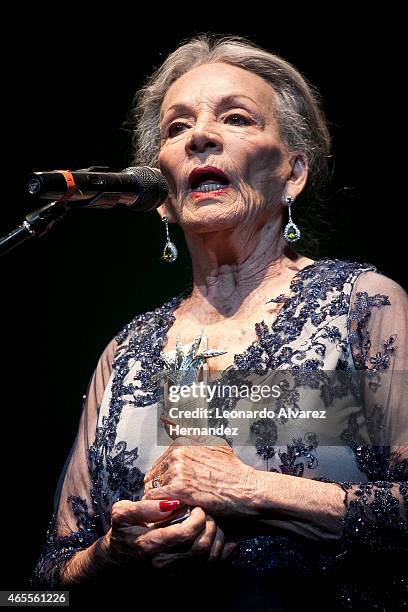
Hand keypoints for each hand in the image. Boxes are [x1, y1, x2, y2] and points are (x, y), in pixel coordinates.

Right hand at [102, 499, 234, 569]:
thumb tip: (172, 502)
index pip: (185, 533)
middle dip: (209, 526)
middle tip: (206, 513)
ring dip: (216, 538)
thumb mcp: (123, 513)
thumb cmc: (123, 531)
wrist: (119, 557)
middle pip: (200, 547)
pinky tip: (226, 539)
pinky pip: (209, 566)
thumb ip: (145, 506)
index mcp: (150, 544)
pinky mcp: (181, 574)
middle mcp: (163, 562)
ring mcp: (173, 571)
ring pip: (208, 558)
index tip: (195, 506)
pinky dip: (221, 552)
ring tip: (211, 522)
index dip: (197, 518)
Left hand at [143, 436, 256, 518]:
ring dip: (160, 499)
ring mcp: (178, 470)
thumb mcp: (214, 444)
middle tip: (170, 500)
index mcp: (183, 442)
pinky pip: (155, 499)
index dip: (164, 476)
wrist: (247, 489)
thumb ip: (192, 438)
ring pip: (153, 487)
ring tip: (171, 507)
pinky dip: (159, 507)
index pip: (159, 461)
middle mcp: (178, 452)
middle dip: (160, 487)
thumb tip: (169, 423)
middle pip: (154, 474)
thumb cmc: (234, 471)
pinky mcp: (179, 489)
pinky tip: (169, 511)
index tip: (169, 486)